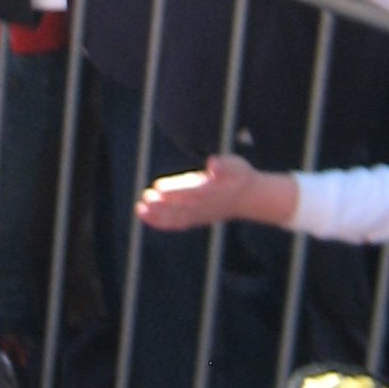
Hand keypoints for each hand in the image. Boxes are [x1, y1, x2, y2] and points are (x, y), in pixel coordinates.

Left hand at [137, 153, 258, 231]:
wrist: (248, 198)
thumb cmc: (239, 176)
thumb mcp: (236, 165)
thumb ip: (225, 165)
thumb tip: (214, 164)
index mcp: (210, 190)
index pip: (190, 192)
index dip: (174, 190)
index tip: (159, 187)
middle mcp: (202, 205)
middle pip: (180, 206)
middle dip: (162, 204)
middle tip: (145, 198)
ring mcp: (198, 214)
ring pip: (175, 217)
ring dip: (157, 215)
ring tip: (139, 209)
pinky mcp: (194, 219)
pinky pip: (176, 223)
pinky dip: (160, 222)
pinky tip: (144, 216)